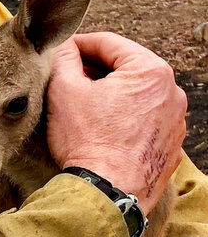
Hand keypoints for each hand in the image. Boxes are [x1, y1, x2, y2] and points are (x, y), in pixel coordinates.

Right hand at [47, 32, 186, 211]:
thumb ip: (64, 57)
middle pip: (126, 67)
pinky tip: (101, 128)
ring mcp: (176, 121)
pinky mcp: (171, 145)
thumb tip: (65, 47)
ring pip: (136, 94)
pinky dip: (124, 117)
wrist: (107, 194)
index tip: (60, 52)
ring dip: (110, 93)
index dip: (78, 44)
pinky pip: (145, 119)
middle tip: (68, 78)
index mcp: (150, 71)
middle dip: (96, 69)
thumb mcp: (63, 89)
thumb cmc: (86, 140)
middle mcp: (172, 93)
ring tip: (82, 105)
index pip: (108, 43)